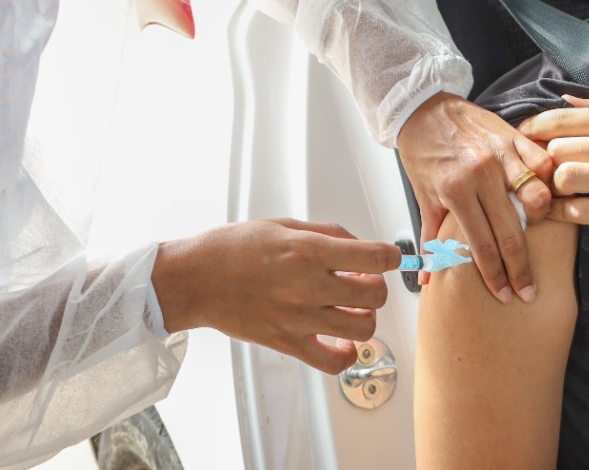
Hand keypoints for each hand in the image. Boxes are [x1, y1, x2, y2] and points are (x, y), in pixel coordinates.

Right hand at [152, 219, 399, 372]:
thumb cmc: (232, 249)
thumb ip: (325, 234)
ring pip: (362, 329)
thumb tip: (356, 244)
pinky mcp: (288, 344)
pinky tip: (341, 341)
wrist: (197, 279)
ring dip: (366, 318)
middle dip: (377, 286)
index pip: (374, 257)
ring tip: (353, 309)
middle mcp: (308, 286)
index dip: (391, 256)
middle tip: (364, 281)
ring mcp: (299, 319)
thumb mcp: (283, 225)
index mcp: (308, 251)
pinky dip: (346, 355)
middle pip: (375, 296)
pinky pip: (332, 363)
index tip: (390, 257)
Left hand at [396, 92, 554, 303]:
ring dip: (542, 223)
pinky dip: (550, 182)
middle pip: (512, 233)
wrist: (423, 107)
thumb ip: (431, 237)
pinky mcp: (514, 137)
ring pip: (537, 197)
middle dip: (521, 269)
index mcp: (455, 192)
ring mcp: (502, 155)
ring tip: (538, 236)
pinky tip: (548, 196)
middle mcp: (481, 175)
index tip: (507, 295)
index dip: (497, 276)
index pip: (482, 245)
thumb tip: (429, 277)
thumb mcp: (423, 195)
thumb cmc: (422, 151)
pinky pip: (543, 163)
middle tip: (529, 291)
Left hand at [518, 95, 588, 249]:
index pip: (564, 118)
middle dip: (542, 161)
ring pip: (566, 178)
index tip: (522, 138)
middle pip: (559, 148)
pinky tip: (563, 211)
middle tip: (535, 170)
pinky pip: (582, 212)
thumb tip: (564, 98)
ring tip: (552, 191)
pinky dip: (564, 213)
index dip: (534, 129)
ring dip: (552, 187)